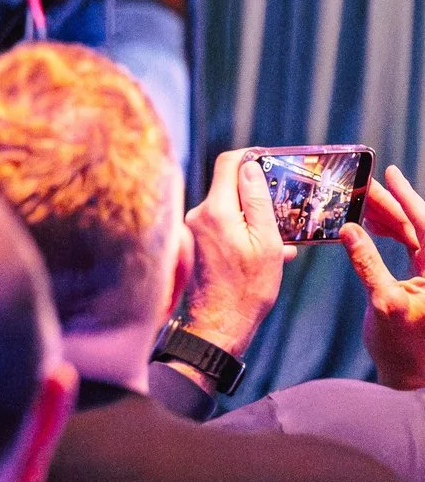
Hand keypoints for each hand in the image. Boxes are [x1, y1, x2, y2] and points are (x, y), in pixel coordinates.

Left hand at [175, 149, 288, 357]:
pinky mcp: (196, 243)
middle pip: (229, 186)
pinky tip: (273, 251)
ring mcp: (194, 230)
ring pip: (230, 208)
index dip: (253, 156)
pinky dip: (247, 232)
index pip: (229, 163)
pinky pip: (224, 226)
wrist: (218, 325)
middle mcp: (198, 215)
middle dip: (259, 190)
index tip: (275, 161)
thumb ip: (257, 201)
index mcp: (216, 210)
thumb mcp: (266, 242)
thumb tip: (251, 166)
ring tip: (285, 236)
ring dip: (256, 216)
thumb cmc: (247, 288)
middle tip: (288, 202)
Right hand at [349, 165, 424, 389]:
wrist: (410, 375)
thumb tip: (348, 230)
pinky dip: (386, 233)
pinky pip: (405, 246)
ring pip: (410, 233)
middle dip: (391, 203)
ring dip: (386, 217)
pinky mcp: (420, 279)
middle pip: (417, 224)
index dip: (408, 197)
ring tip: (359, 202)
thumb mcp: (383, 302)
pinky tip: (366, 225)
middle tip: (363, 185)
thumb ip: (367, 264)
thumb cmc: (403, 346)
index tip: (390, 174)